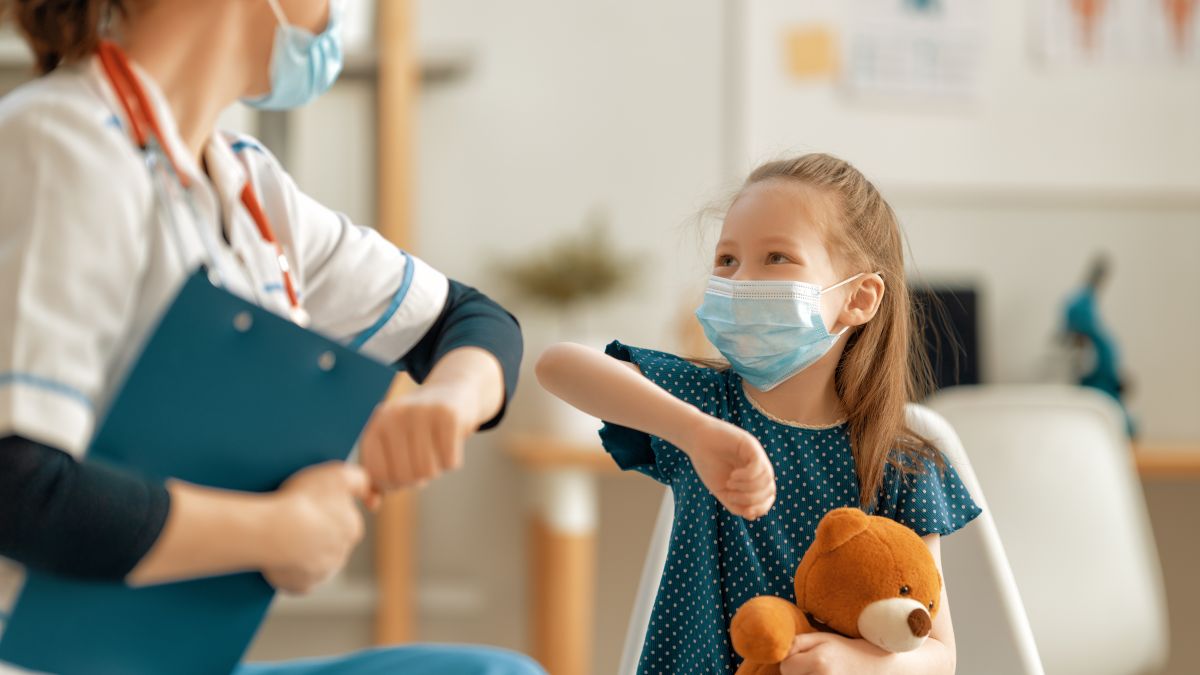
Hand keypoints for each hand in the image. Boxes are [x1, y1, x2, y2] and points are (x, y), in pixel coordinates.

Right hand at [263, 462, 368, 594]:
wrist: (271, 530)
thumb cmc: (303, 500)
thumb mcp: (338, 474)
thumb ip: (360, 479)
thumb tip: (371, 494)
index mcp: (354, 530)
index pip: (345, 519)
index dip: (327, 509)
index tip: (309, 503)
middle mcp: (342, 555)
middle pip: (329, 541)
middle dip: (316, 532)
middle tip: (294, 518)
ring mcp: (321, 574)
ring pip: (314, 561)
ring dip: (302, 551)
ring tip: (283, 536)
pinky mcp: (301, 586)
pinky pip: (296, 578)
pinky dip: (288, 570)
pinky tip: (279, 556)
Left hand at [359, 383, 475, 490]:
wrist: (453, 392)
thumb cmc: (419, 427)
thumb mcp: (393, 444)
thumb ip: (379, 474)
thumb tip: (372, 505)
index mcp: (377, 423)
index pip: (376, 473)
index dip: (390, 484)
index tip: (401, 477)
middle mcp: (395, 415)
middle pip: (403, 476)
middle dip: (416, 479)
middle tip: (423, 464)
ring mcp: (421, 412)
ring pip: (427, 471)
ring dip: (435, 470)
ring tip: (435, 454)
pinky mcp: (448, 416)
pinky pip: (449, 462)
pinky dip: (451, 462)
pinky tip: (450, 446)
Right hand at [679, 415, 774, 518]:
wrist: (696, 440)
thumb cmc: (707, 463)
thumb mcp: (721, 490)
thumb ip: (735, 504)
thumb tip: (752, 515)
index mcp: (754, 477)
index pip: (769, 496)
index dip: (762, 507)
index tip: (747, 511)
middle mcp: (759, 466)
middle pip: (770, 490)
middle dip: (752, 499)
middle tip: (731, 495)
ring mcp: (756, 455)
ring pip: (766, 480)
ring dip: (747, 488)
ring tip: (729, 484)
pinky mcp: (751, 445)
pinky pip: (758, 467)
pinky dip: (746, 477)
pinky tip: (733, 476)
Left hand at [779, 633, 891, 674]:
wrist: (876, 668)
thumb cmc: (846, 651)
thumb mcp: (823, 638)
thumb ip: (797, 643)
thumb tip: (777, 652)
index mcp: (819, 661)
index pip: (785, 667)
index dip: (791, 661)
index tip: (805, 658)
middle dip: (797, 674)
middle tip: (814, 667)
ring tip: (820, 673)